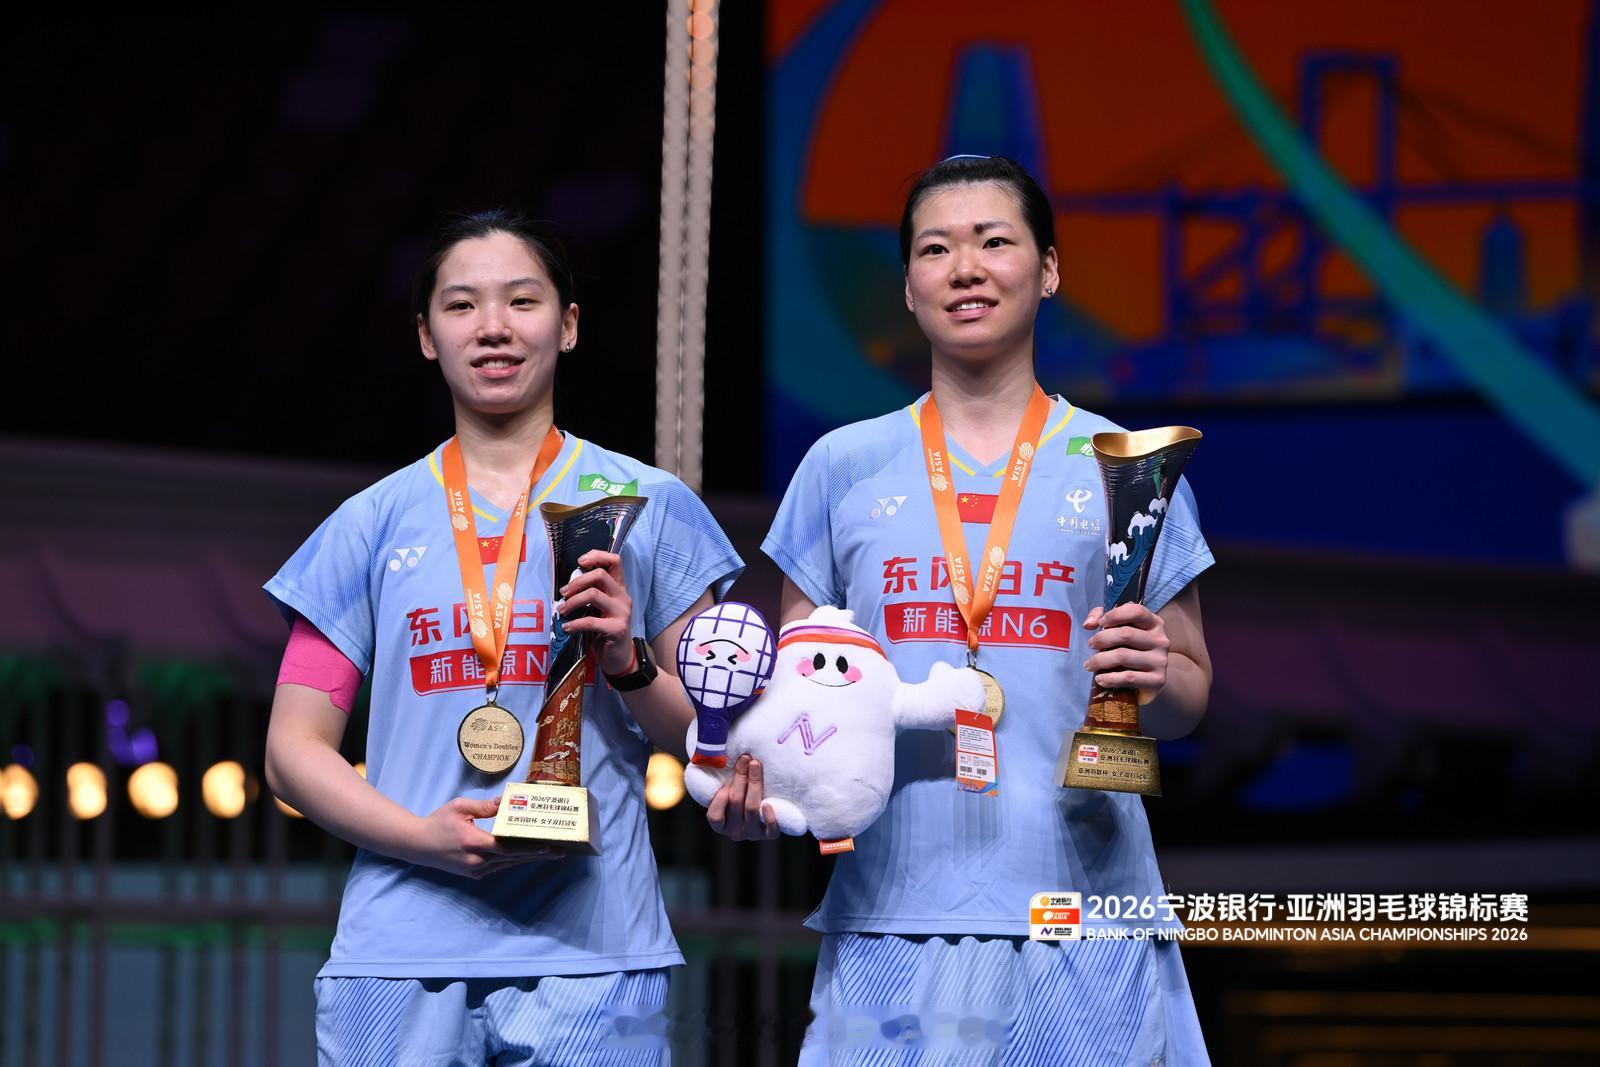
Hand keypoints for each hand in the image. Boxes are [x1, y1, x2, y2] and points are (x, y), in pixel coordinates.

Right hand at [406, 796, 562, 878]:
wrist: (417, 845)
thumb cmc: (438, 822)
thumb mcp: (460, 807)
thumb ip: (485, 806)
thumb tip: (506, 801)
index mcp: (474, 842)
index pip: (508, 847)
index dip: (529, 848)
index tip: (547, 845)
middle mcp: (477, 861)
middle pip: (513, 858)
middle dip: (537, 855)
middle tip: (559, 851)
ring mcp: (475, 870)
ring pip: (508, 864)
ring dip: (529, 859)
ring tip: (550, 854)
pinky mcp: (474, 874)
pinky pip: (499, 867)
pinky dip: (514, 861)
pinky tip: (528, 856)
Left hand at [556, 549, 634, 674]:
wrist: (619, 658)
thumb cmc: (605, 631)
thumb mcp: (600, 609)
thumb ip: (591, 594)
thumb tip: (567, 587)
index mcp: (619, 589)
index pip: (615, 561)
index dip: (597, 555)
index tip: (580, 561)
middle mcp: (622, 597)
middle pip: (600, 574)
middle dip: (577, 582)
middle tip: (563, 593)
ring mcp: (622, 613)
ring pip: (593, 595)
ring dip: (572, 602)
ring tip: (562, 611)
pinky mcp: (617, 629)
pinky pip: (591, 621)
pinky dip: (575, 623)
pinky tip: (567, 628)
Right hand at [705, 755, 777, 841]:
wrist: (760, 811)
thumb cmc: (736, 796)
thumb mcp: (724, 792)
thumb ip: (715, 781)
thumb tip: (709, 756)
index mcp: (720, 825)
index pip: (715, 816)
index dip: (719, 800)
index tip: (724, 782)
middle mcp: (735, 832)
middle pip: (736, 802)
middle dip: (740, 777)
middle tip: (746, 758)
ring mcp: (752, 834)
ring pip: (752, 808)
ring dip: (755, 784)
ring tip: (756, 765)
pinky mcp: (768, 835)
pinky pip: (770, 831)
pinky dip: (770, 818)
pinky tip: (769, 803)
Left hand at [1082, 603, 1169, 703]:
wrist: (1151, 680)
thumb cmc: (1131, 649)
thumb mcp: (1119, 629)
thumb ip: (1101, 617)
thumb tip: (1088, 624)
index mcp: (1154, 623)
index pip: (1136, 611)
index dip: (1115, 615)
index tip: (1100, 623)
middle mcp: (1160, 640)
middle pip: (1125, 634)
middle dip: (1101, 638)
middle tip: (1090, 645)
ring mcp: (1160, 660)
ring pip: (1123, 656)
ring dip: (1099, 660)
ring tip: (1089, 665)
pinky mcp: (1157, 680)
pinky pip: (1128, 677)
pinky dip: (1109, 678)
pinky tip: (1100, 679)